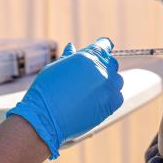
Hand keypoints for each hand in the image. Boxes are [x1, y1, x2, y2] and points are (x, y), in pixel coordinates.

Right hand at [7, 38, 123, 158]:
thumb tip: (72, 47)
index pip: (104, 45)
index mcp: (88, 57)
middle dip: (103, 66)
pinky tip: (97, 100)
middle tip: (91, 75)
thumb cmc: (45, 91)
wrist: (45, 118)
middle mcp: (101, 70)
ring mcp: (107, 88)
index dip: (103, 46)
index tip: (102, 49)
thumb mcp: (55, 68)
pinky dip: (110, 97)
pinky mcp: (110, 105)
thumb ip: (68, 57)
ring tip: (92, 90)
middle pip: (112, 63)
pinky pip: (117, 97)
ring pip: (117, 81)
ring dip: (108, 82)